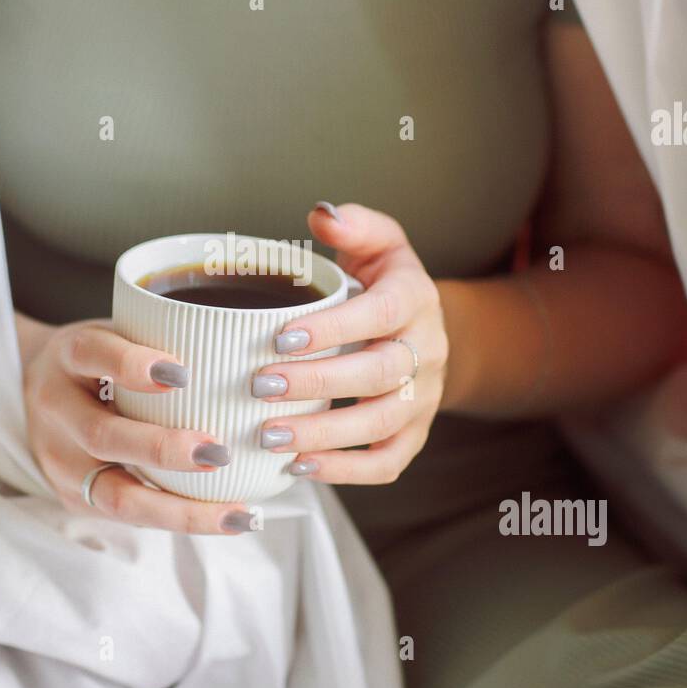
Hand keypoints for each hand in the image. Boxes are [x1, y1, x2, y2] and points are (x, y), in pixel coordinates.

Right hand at [22, 318, 253, 533]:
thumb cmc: (101, 358)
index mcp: (69, 355)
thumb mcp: (117, 330)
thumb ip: (161, 336)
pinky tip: (226, 519)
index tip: (181, 373)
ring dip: (180, 509)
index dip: (131, 364)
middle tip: (218, 453)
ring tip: (237, 514)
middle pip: (102, 437)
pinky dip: (178, 519)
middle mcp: (57, 410)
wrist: (34, 389)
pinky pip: (129, 516)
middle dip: (162, 449)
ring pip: (115, 496)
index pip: (92, 354)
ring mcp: (61, 461)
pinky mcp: (74, 497)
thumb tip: (244, 350)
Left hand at [253, 204, 448, 483]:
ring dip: (323, 435)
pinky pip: (387, 463)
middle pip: (377, 375)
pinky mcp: (414, 435)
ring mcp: (423, 399)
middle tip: (260, 385)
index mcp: (414, 301)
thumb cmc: (386, 285)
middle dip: (316, 383)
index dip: (332, 329)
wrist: (427, 332)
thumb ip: (353, 226)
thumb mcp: (379, 243)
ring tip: (268, 435)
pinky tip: (299, 466)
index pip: (379, 315)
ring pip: (380, 425)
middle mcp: (426, 352)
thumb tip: (322, 215)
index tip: (280, 337)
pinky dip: (345, 472)